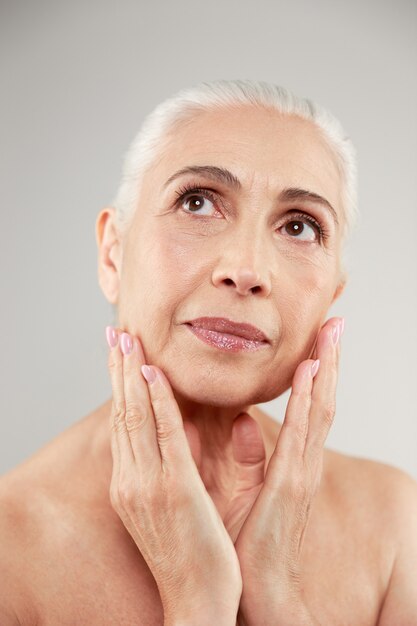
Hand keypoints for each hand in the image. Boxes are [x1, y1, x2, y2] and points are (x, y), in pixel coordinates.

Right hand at [105, 326, 241, 624]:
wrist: (197, 603)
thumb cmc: (193, 555)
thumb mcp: (178, 505)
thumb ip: (180, 463)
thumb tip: (191, 427)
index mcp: (132, 484)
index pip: (124, 425)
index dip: (121, 387)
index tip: (120, 355)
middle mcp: (132, 479)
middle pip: (123, 413)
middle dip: (118, 370)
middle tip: (115, 332)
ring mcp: (149, 484)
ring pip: (136, 416)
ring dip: (131, 374)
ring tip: (127, 339)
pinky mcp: (174, 489)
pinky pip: (164, 435)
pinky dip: (156, 401)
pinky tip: (152, 373)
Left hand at [225, 317, 342, 624]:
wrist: (256, 590)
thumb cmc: (249, 543)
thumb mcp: (245, 491)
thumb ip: (246, 456)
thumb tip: (241, 422)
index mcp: (294, 462)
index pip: (310, 406)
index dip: (317, 371)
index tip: (319, 336)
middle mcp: (304, 462)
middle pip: (322, 399)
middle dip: (330, 358)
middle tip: (335, 320)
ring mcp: (303, 472)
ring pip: (320, 410)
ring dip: (326, 369)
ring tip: (331, 332)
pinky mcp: (291, 486)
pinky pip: (302, 435)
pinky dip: (309, 401)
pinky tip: (311, 372)